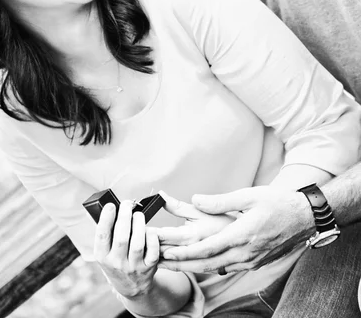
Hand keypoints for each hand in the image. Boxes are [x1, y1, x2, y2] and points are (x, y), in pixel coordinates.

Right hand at [93, 200, 159, 297]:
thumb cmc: (116, 261)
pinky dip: (152, 238)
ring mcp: (133, 267)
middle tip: (127, 204)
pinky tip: (150, 230)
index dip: (106, 219)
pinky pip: (152, 252)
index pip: (102, 236)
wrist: (130, 287)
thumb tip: (108, 207)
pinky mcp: (148, 268)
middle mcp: (117, 263)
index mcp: (102, 256)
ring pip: (137, 244)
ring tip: (138, 214)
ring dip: (139, 225)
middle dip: (125, 217)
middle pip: (121, 238)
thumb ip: (106, 233)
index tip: (111, 205)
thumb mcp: (105, 252)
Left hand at [158, 187, 314, 273]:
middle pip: (207, 263)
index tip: (167, 253)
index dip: (185, 253)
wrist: (304, 218)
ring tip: (172, 264)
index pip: (208, 249)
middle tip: (159, 262)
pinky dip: (209, 266)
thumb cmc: (277, 203)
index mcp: (242, 235)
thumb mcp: (249, 196)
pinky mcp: (254, 262)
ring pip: (216, 268)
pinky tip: (197, 264)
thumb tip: (196, 199)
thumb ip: (220, 201)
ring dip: (192, 267)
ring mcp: (250, 260)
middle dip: (181, 264)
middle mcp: (245, 253)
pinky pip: (228, 267)